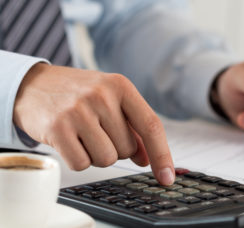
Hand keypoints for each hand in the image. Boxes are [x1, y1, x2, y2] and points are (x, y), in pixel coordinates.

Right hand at [13, 63, 174, 184]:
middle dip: (116, 148)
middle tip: (98, 131)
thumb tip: (147, 159)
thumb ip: (132, 129)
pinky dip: (79, 158)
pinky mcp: (57, 128)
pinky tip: (70, 140)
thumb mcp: (110, 101)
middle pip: (127, 149)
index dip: (162, 155)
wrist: (35, 86)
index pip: (151, 125)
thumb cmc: (79, 95)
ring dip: (98, 154)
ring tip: (84, 134)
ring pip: (107, 159)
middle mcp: (101, 95)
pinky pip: (82, 164)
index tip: (167, 177)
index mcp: (120, 86)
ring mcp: (78, 111)